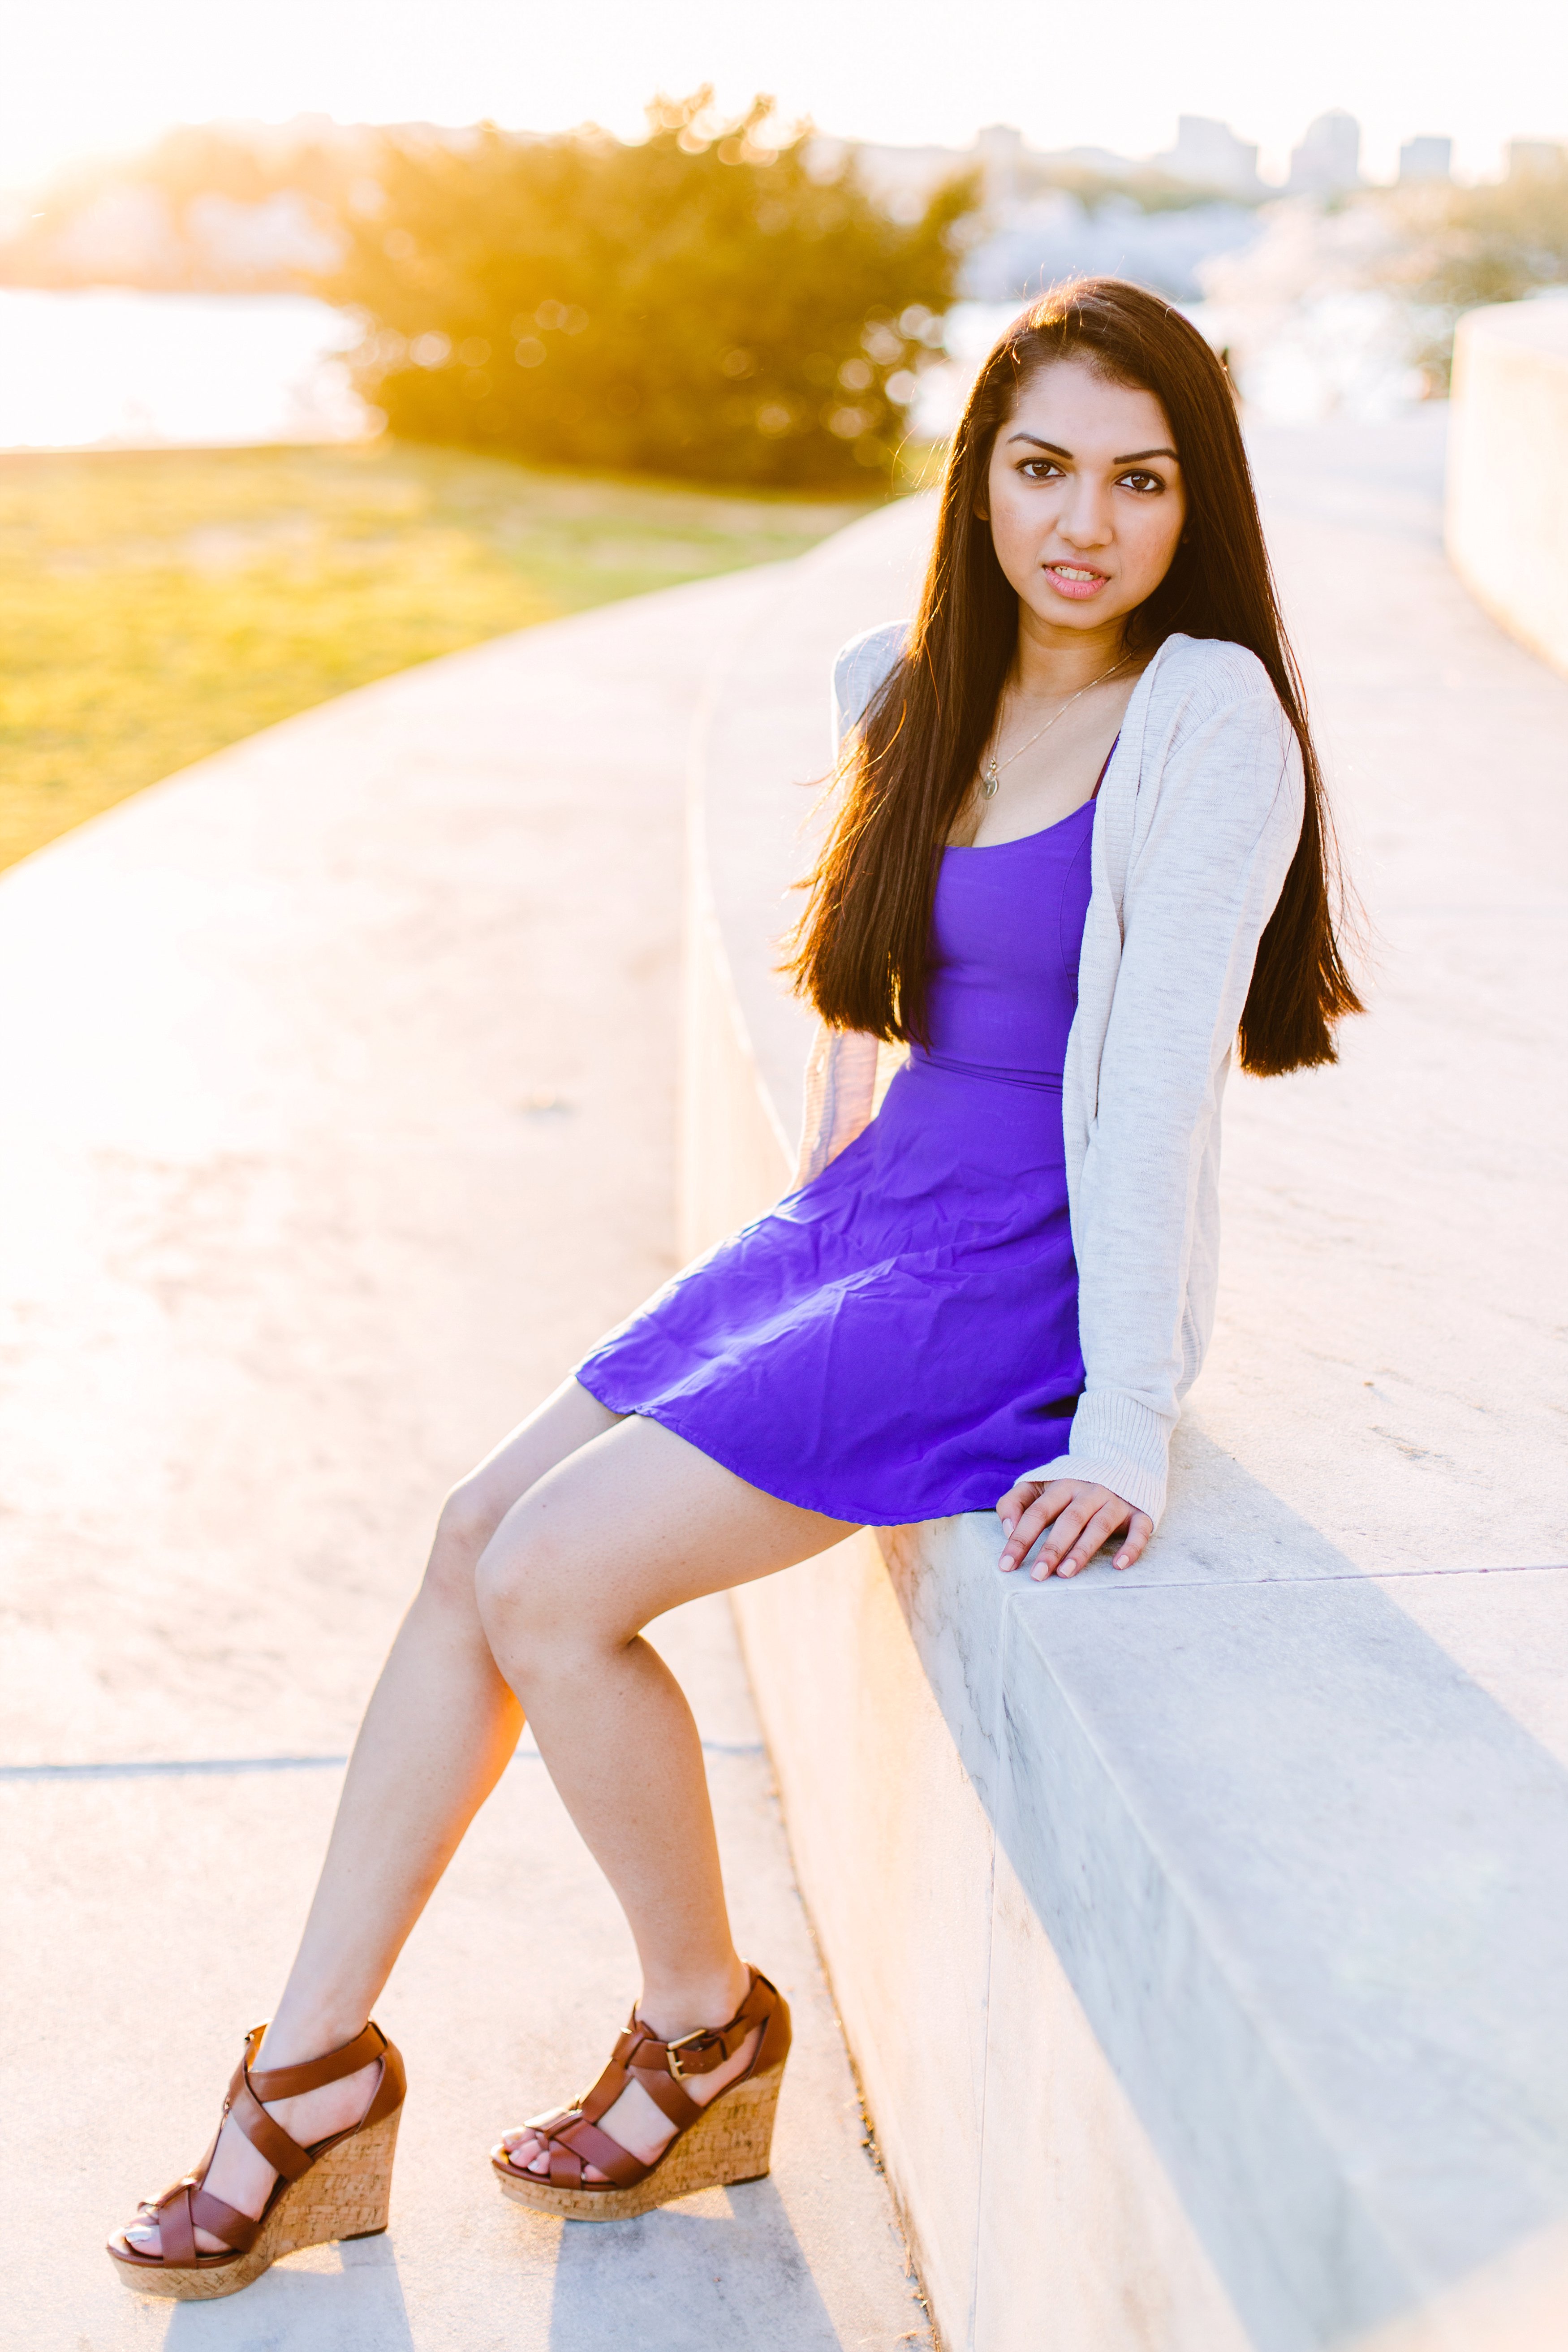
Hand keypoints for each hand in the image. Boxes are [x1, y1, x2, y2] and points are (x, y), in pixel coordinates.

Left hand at [994, 1476, 1152, 1578]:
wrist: (1120, 1465)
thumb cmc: (1069, 1487)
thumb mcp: (1039, 1486)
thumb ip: (1015, 1503)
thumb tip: (1008, 1530)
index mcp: (1061, 1485)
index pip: (1036, 1513)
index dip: (1020, 1539)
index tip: (1006, 1565)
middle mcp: (1089, 1492)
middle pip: (1068, 1520)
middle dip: (1051, 1548)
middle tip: (1037, 1575)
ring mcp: (1115, 1502)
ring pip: (1099, 1526)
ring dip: (1082, 1550)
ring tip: (1065, 1573)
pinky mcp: (1139, 1513)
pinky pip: (1138, 1530)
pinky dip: (1131, 1547)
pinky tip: (1118, 1565)